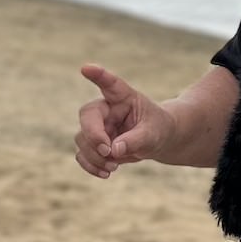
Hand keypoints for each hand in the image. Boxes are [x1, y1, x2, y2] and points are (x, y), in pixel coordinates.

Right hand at [73, 63, 174, 177]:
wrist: (158, 139)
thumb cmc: (158, 129)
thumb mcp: (154, 133)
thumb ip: (136, 139)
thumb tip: (114, 150)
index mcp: (123, 97)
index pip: (110, 84)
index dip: (98, 76)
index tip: (86, 68)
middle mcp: (106, 109)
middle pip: (87, 116)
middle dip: (94, 136)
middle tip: (109, 152)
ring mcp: (97, 126)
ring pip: (82, 139)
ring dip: (95, 156)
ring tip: (114, 166)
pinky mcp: (94, 143)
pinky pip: (82, 154)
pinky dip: (91, 165)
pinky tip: (106, 173)